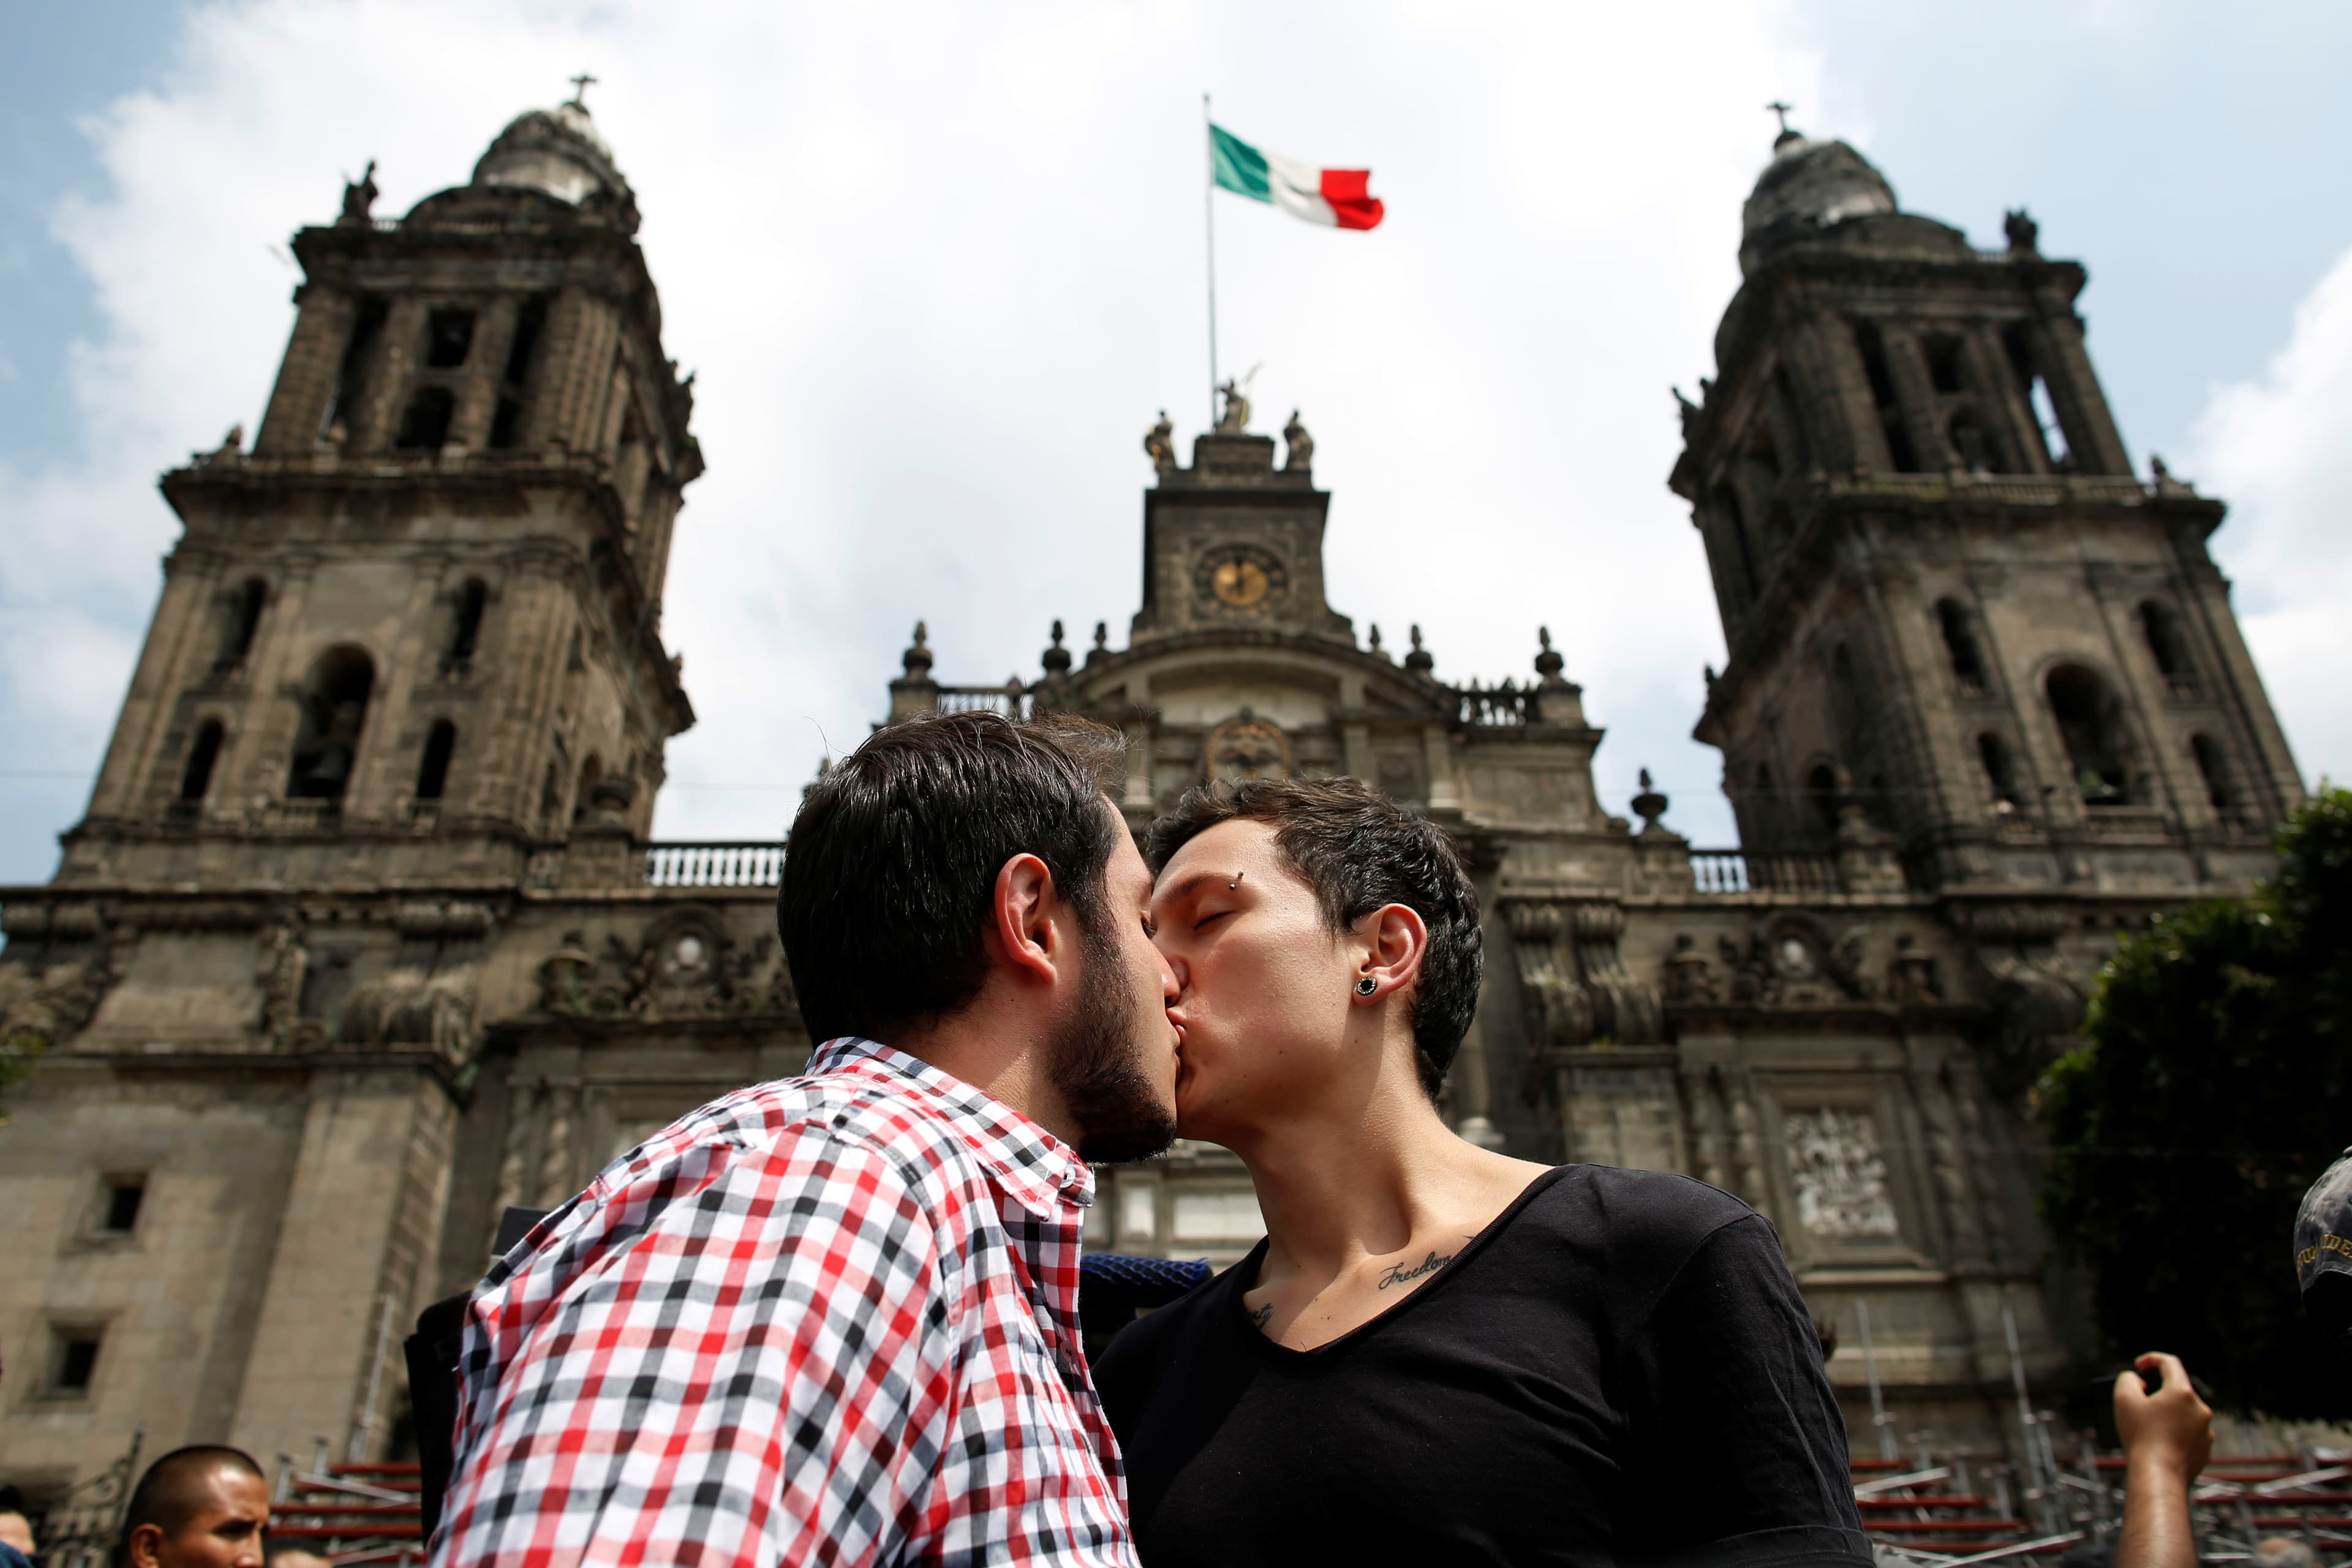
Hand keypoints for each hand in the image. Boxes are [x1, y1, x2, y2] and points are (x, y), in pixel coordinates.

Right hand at [2114, 1351, 2212, 1481]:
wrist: (2159, 1475)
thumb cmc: (2141, 1436)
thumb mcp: (2123, 1398)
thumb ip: (2128, 1379)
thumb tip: (2138, 1381)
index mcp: (2182, 1392)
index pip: (2170, 1363)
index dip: (2152, 1359)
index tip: (2139, 1367)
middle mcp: (2200, 1409)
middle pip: (2177, 1391)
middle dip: (2158, 1393)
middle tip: (2139, 1403)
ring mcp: (2206, 1431)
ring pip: (2184, 1414)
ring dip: (2167, 1415)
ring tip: (2148, 1427)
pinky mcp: (2205, 1450)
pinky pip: (2189, 1434)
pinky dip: (2175, 1434)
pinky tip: (2159, 1443)